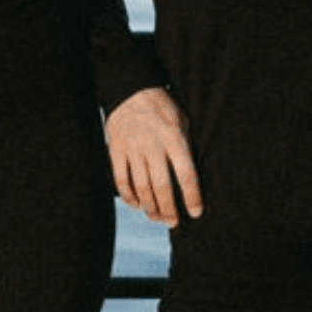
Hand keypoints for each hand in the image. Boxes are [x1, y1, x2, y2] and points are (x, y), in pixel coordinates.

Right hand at [106, 88, 201, 224]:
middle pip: (162, 186)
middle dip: (168, 209)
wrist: (130, 88)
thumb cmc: (162, 106)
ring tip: (156, 217)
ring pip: (141, 187)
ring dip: (149, 206)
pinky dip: (128, 195)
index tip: (195, 212)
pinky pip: (121, 179)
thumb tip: (190, 176)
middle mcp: (153, 146)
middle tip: (173, 223)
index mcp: (174, 138)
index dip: (191, 197)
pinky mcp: (116, 150)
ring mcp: (133, 149)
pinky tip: (135, 204)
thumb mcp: (182, 121)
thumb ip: (185, 146)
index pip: (186, 174)